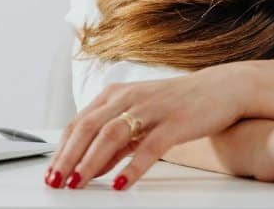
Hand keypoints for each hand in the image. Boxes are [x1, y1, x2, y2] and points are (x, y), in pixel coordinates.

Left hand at [44, 63, 254, 190]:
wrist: (222, 89)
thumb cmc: (178, 104)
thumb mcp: (141, 120)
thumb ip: (116, 143)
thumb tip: (91, 167)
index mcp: (116, 94)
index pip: (78, 123)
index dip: (61, 149)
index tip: (50, 172)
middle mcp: (129, 97)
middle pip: (88, 127)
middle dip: (68, 157)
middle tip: (56, 181)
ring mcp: (152, 108)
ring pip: (111, 134)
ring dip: (91, 161)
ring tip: (79, 182)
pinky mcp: (174, 122)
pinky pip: (149, 147)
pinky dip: (132, 167)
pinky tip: (121, 184)